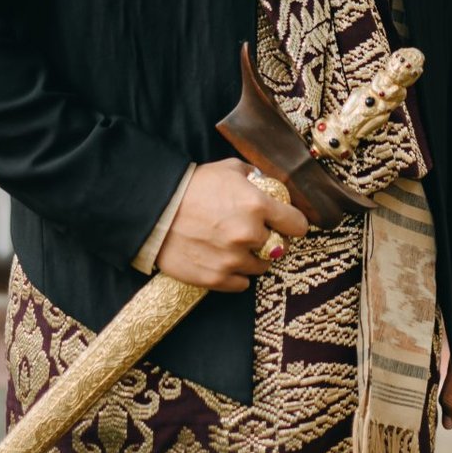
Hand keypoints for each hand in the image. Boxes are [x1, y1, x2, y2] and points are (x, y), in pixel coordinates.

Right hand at [154, 158, 308, 291]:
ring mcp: (233, 259)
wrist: (154, 209)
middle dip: (270, 239)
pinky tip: (224, 260)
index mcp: (257, 205)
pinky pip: (241, 284)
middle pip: (279, 247)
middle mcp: (249, 234)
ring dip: (253, 257)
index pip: (297, 224)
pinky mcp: (216, 278)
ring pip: (261, 266)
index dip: (293, 223)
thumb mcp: (228, 169)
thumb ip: (254, 177)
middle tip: (254, 233)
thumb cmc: (191, 185)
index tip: (287, 224)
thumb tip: (268, 184)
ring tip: (235, 246)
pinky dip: (236, 274)